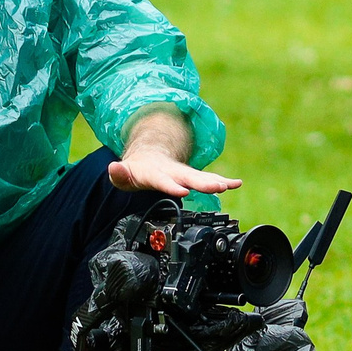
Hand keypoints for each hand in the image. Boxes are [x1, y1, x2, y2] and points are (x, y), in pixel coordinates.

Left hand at [107, 147, 240, 197]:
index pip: (163, 181)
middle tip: (217, 187)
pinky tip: (237, 183)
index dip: (172, 186)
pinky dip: (224, 181)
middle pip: (189, 178)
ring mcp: (184, 173)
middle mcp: (173, 172)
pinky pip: (210, 178)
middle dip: (203, 182)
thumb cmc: (137, 170)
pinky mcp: (192, 177)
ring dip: (216, 181)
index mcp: (155, 173)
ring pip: (202, 177)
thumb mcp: (123, 174)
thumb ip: (119, 173)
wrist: (147, 159)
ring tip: (230, 185)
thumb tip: (114, 167)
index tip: (183, 191)